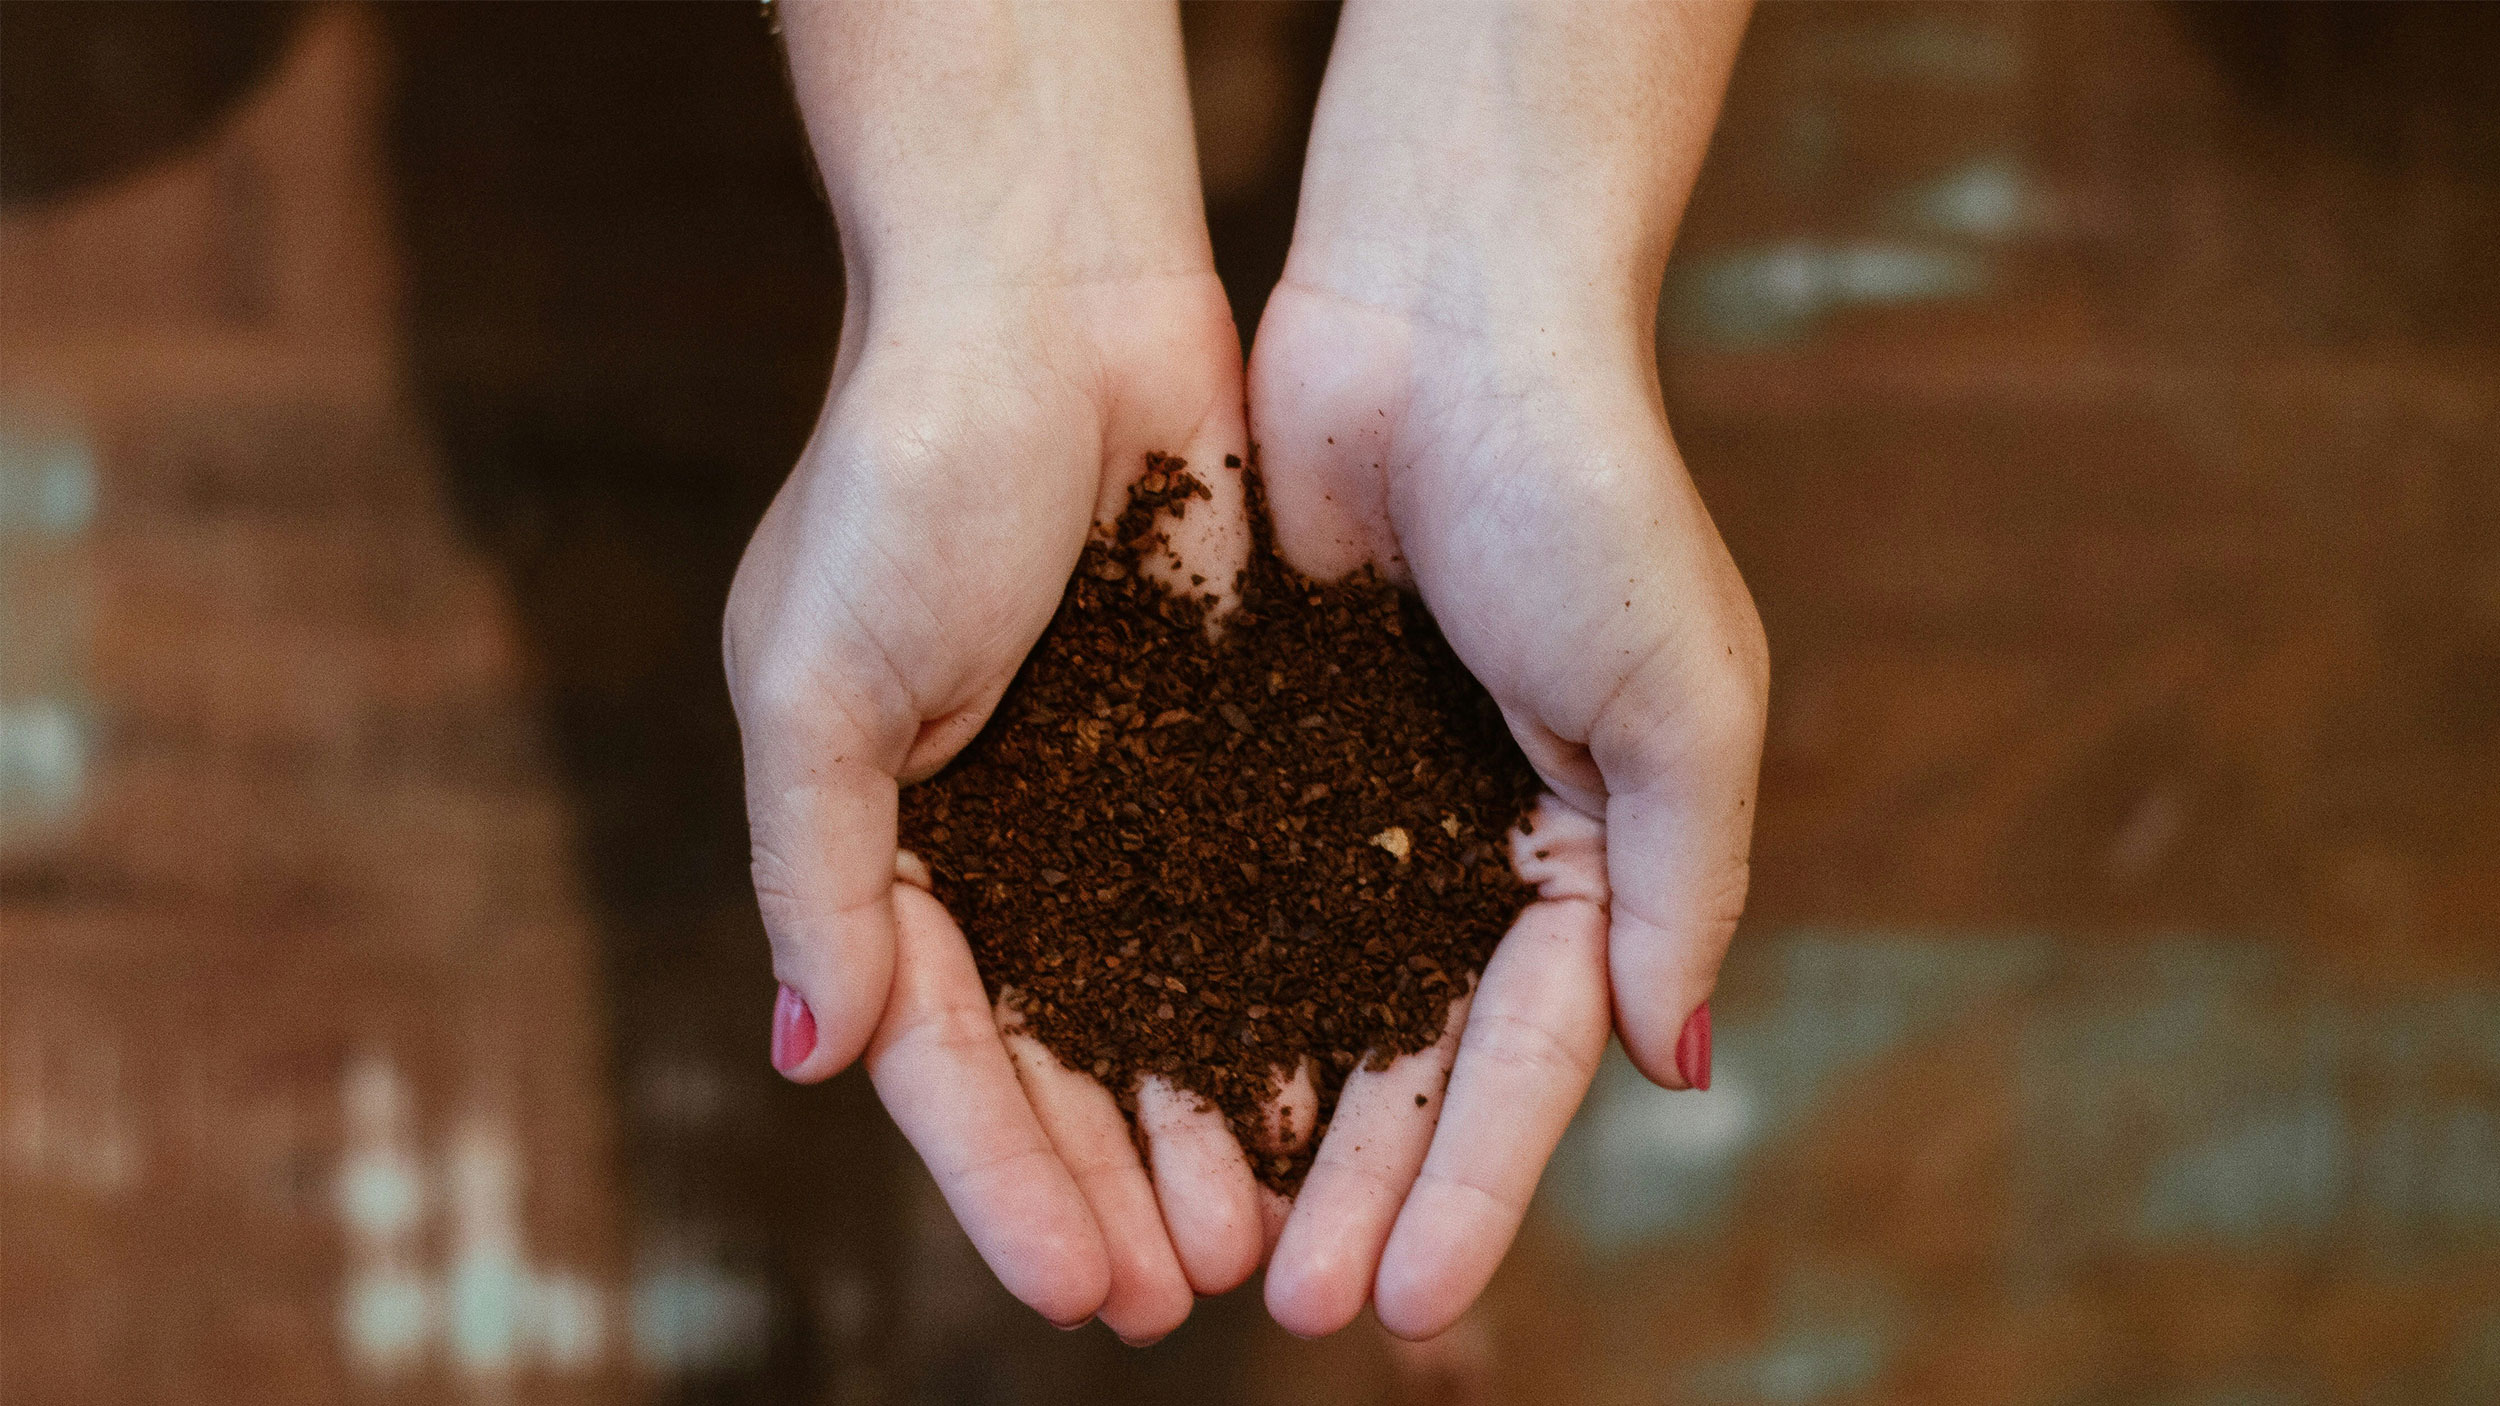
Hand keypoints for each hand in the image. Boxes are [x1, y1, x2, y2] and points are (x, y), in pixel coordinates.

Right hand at [731, 0, 1272, 1343]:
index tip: (1079, 1288)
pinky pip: (1248, 902)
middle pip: (1054, 1057)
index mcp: (879, 838)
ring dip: (1198, 1123)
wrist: (1053, 300)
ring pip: (1160, 1004)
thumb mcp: (818, 679)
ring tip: (1263, 1237)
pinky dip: (1274, 998)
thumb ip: (818, 871)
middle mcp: (997, 839)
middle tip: (1184, 1297)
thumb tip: (813, 1058)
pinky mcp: (1215, 747)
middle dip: (1111, 1181)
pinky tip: (1323, 1089)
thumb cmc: (907, 472)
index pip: (940, 1051)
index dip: (1004, 1178)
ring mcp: (1110, 801)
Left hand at [1242, 0, 1760, 1339]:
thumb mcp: (1679, 702)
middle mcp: (1468, 841)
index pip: (1530, 1059)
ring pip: (1300, 997)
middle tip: (1295, 1306)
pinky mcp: (1252, 736)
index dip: (1475, 1184)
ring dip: (1263, 1123)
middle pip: (1406, 1056)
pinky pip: (1217, 890)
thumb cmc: (1587, 492)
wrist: (1441, 311)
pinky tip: (1141, 1083)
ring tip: (1207, 1242)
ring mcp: (1354, 794)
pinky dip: (1187, 987)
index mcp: (1588, 849)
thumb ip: (1678, 886)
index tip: (1415, 1299)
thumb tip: (1683, 1067)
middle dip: (1357, 1185)